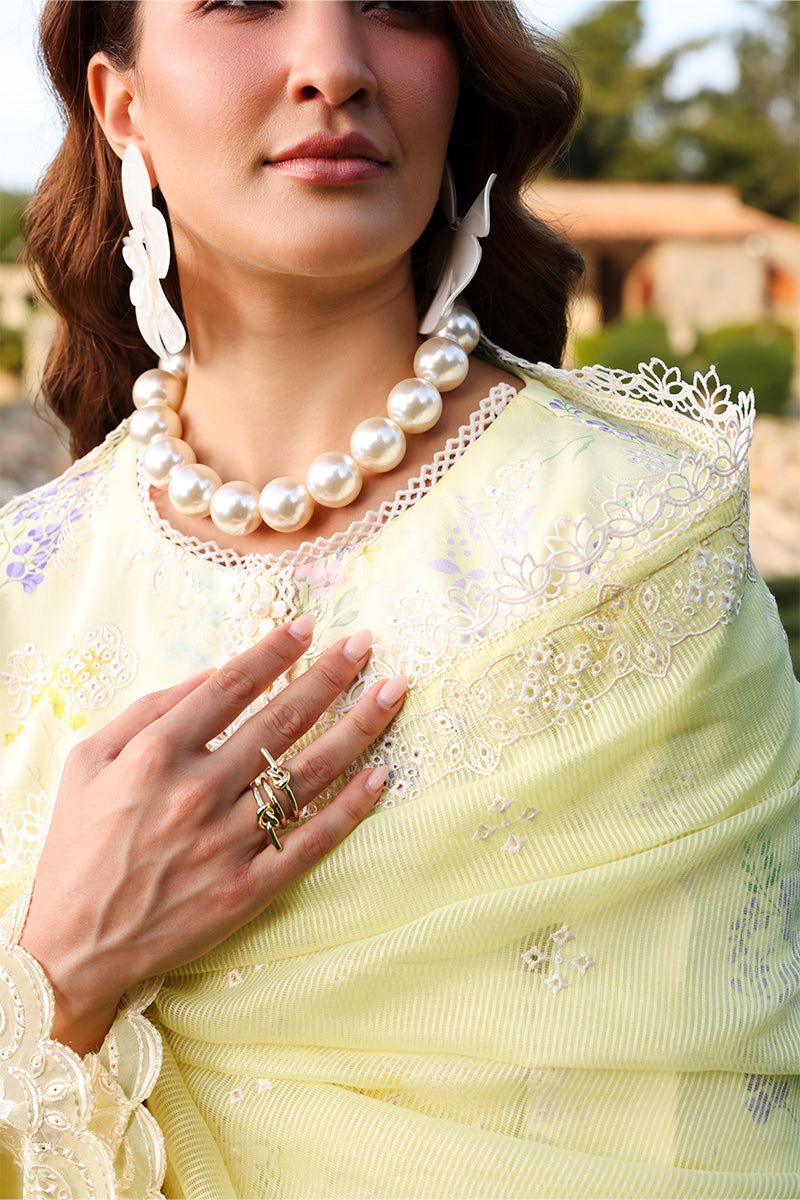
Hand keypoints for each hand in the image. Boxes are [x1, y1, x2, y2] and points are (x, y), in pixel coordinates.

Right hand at [19, 616, 405, 1054]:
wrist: (73, 945)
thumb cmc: (78, 845)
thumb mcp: (89, 760)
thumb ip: (148, 710)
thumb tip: (211, 673)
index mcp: (157, 754)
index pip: (231, 686)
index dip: (275, 650)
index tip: (311, 626)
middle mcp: (199, 791)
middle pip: (282, 720)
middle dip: (330, 675)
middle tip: (366, 643)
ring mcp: (228, 842)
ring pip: (309, 773)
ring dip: (358, 727)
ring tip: (394, 692)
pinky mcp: (248, 888)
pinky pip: (312, 841)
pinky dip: (350, 808)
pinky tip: (381, 776)